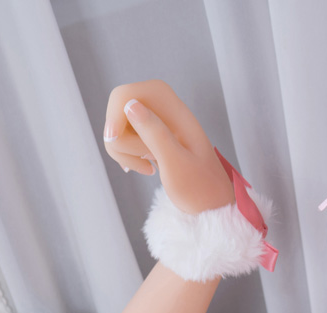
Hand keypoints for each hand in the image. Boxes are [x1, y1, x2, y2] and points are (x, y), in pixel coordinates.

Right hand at [104, 79, 235, 214]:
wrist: (212, 205)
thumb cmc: (200, 188)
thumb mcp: (176, 164)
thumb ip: (155, 133)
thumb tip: (130, 105)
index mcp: (174, 109)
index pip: (128, 94)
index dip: (114, 114)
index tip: (114, 139)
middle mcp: (163, 109)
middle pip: (117, 111)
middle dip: (120, 138)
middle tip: (145, 158)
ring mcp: (156, 123)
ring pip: (117, 128)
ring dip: (125, 152)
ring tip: (150, 167)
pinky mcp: (151, 137)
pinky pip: (124, 140)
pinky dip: (128, 156)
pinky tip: (147, 167)